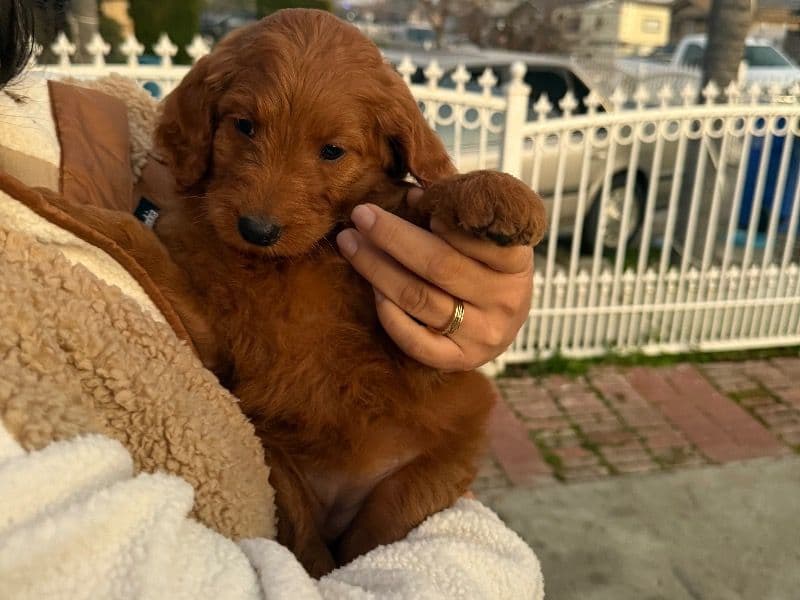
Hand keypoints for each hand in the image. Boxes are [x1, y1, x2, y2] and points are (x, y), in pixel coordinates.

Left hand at [336, 188, 533, 371]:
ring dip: (377, 269)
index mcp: (517, 261)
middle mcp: (505, 300)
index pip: (475, 234)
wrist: (504, 320)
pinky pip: (416, 342)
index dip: (440, 216)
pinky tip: (373, 290)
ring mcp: (484, 334)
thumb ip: (456, 209)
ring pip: (420, 299)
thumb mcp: (485, 234)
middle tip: (360, 215)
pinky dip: (390, 315)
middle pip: (438, 265)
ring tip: (351, 243)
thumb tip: (413, 195)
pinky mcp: (462, 360)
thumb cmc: (488, 264)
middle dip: (392, 236)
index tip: (407, 198)